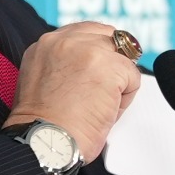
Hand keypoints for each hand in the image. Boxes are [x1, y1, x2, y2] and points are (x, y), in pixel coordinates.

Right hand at [5, 22, 140, 162]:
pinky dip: (126, 98)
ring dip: (118, 81)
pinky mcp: (109, 66)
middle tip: (99, 92)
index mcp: (46, 44)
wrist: (46, 143)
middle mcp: (65, 41)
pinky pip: (133, 76)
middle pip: (109, 37)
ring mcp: (89, 50)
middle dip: (112, 63)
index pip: (86, 32)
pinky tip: (105, 111)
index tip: (95, 75)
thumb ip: (64, 63)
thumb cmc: (43, 127)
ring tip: (98, 105)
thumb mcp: (42, 80)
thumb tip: (90, 66)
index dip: (98, 53)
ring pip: (123, 56)